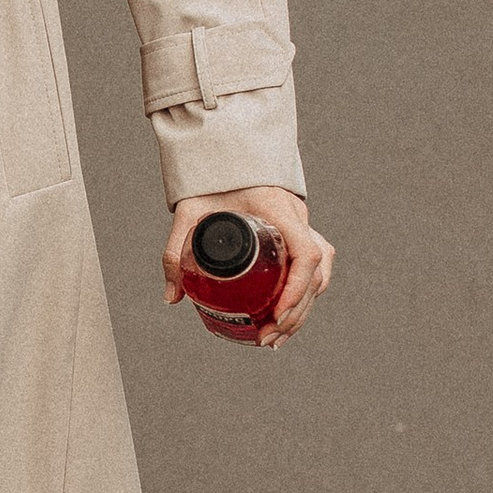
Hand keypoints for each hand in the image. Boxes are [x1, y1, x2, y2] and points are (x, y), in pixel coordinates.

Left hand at [163, 184, 333, 345]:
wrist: (224, 153)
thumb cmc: (209, 179)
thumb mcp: (188, 212)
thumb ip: (175, 251)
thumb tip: (172, 297)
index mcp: (277, 208)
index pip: (306, 252)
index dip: (297, 288)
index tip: (277, 313)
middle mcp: (297, 217)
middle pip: (315, 273)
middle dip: (295, 312)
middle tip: (267, 338)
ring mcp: (301, 225)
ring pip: (320, 274)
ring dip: (302, 310)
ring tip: (276, 338)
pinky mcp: (298, 233)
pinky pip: (313, 268)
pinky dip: (303, 296)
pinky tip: (285, 318)